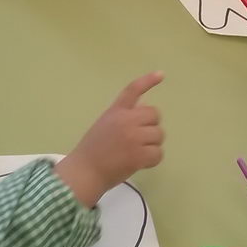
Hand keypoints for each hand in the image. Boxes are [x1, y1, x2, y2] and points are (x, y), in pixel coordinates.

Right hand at [54, 72, 163, 207]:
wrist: (85, 172)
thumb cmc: (93, 150)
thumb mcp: (106, 124)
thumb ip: (124, 116)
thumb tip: (145, 107)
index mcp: (116, 111)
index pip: (133, 90)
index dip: (148, 81)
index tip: (161, 74)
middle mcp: (126, 120)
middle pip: (155, 115)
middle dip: (150, 126)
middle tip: (139, 139)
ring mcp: (133, 137)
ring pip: (159, 135)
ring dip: (152, 144)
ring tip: (136, 152)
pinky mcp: (139, 155)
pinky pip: (158, 153)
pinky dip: (152, 160)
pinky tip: (140, 163)